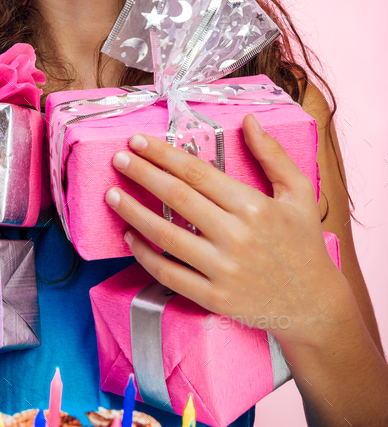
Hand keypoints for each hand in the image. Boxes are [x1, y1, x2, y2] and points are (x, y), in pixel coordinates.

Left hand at [104, 113, 345, 346]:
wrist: (315, 306)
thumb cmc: (304, 244)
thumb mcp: (299, 193)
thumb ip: (272, 154)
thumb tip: (249, 120)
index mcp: (253, 206)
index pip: (197, 173)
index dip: (163, 154)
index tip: (139, 141)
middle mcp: (236, 236)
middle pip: (176, 198)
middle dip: (142, 174)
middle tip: (118, 159)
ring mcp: (222, 270)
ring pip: (165, 236)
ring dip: (133, 212)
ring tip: (111, 194)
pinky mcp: (213, 298)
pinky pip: (168, 273)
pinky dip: (144, 254)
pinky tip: (129, 236)